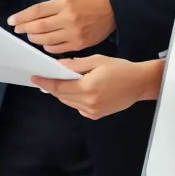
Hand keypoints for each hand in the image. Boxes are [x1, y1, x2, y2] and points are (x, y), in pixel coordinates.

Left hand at [7, 0, 114, 52]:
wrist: (111, 11)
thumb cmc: (87, 3)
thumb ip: (50, 8)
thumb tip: (31, 18)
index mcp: (64, 4)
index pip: (36, 11)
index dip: (21, 17)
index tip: (12, 21)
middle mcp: (68, 18)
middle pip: (39, 27)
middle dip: (25, 29)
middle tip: (18, 29)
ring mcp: (74, 33)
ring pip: (46, 39)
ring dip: (34, 38)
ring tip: (30, 36)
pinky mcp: (79, 45)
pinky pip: (57, 49)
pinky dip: (47, 46)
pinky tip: (44, 43)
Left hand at [31, 55, 163, 119]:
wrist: (140, 84)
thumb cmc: (121, 69)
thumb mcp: (97, 60)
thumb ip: (75, 64)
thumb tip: (59, 65)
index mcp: (87, 87)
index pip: (59, 87)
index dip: (45, 82)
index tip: (35, 77)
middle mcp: (88, 102)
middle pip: (62, 95)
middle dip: (52, 86)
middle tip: (44, 77)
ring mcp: (92, 111)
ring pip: (68, 102)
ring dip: (62, 93)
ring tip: (59, 81)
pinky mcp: (96, 115)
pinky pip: (77, 107)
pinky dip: (73, 99)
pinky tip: (76, 89)